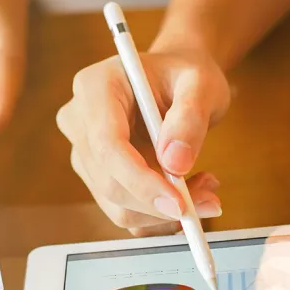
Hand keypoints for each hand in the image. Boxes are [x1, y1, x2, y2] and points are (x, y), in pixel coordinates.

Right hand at [56, 44, 229, 235]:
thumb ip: (190, 118)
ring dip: (164, 211)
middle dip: (160, 203)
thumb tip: (175, 164)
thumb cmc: (185, 75)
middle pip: (109, 182)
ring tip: (206, 188)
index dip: (140, 181)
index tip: (179, 204)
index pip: (107, 145)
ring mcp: (84, 152)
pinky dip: (158, 214)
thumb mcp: (200, 84)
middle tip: (210, 200)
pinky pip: (124, 211)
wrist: (176, 82)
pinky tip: (186, 191)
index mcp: (94, 86)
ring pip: (117, 204)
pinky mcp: (96, 176)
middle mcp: (79, 120)